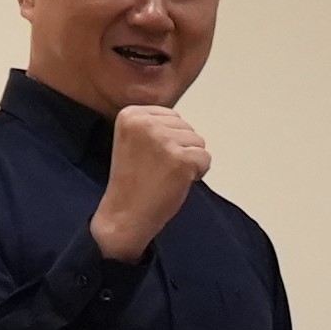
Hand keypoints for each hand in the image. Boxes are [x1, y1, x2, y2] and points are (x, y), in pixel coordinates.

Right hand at [87, 105, 210, 259]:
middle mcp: (146, 123)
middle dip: (180, 149)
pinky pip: (206, 159)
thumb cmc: (132, 182)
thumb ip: (154, 126)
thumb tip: (183, 123)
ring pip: (198, 142)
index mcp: (131, 115)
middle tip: (158, 169)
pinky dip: (197, 173)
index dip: (169, 140)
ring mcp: (163, 140)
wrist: (125, 214)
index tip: (150, 156)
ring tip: (165, 175)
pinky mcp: (181, 159)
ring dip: (189, 161)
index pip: (172, 116)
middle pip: (186, 127)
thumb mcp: (133, 140)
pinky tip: (176, 182)